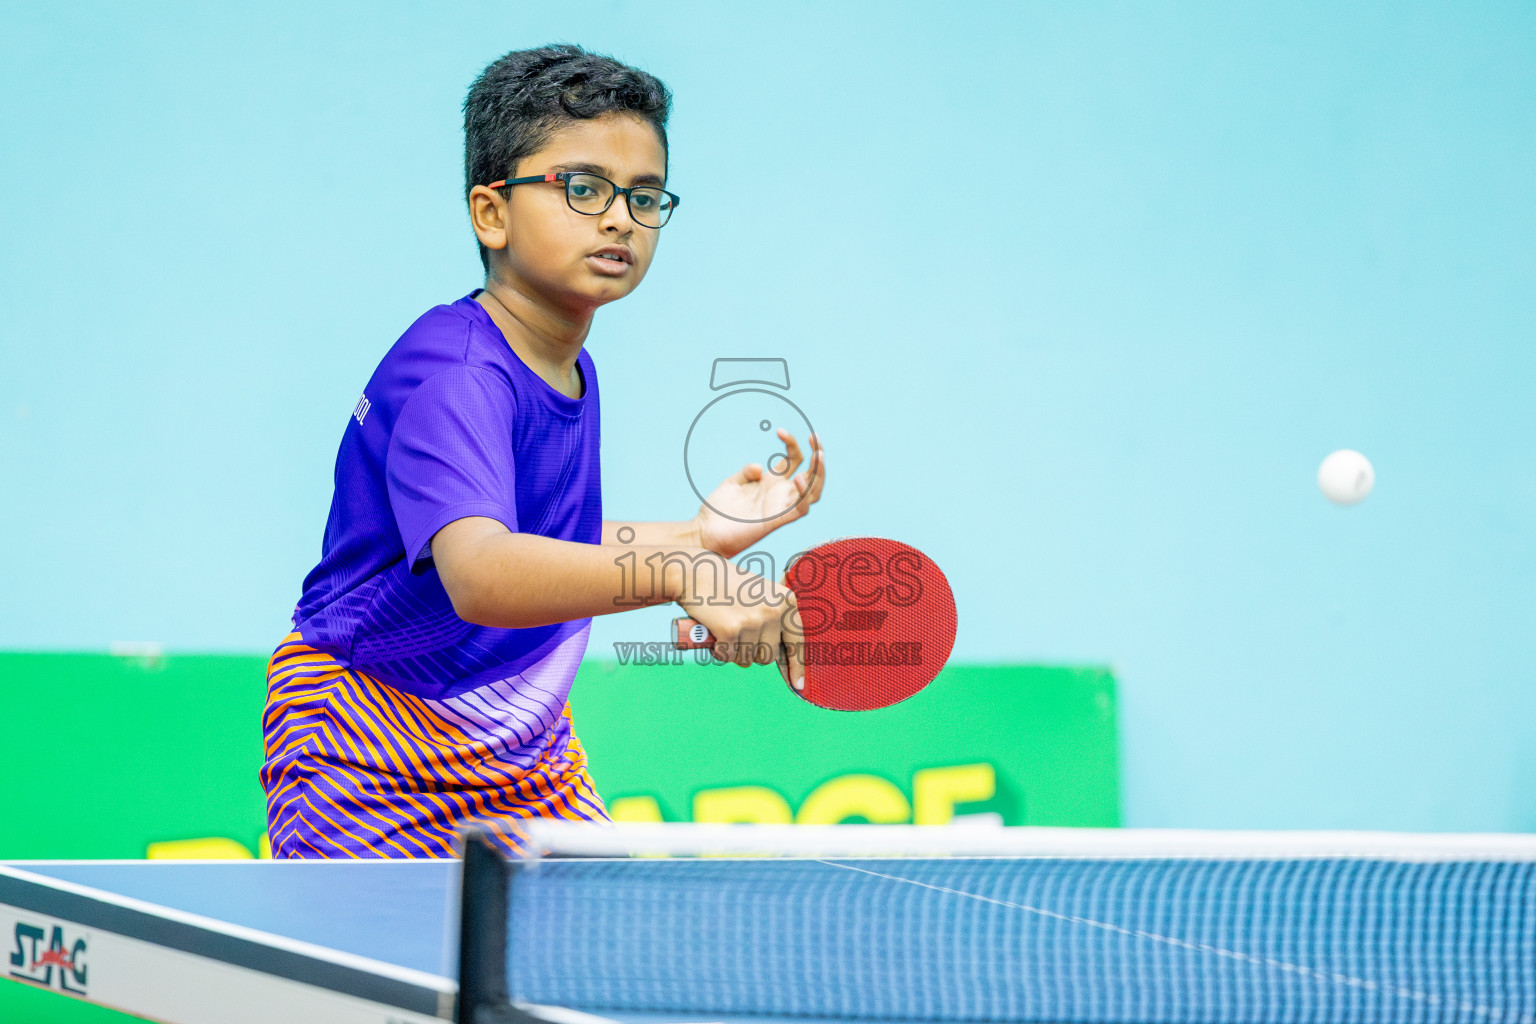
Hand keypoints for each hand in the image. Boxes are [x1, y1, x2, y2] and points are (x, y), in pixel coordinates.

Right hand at [673, 551, 805, 691]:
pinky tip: (714, 634)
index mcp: (786, 600)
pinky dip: (718, 651)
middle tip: (737, 634)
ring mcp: (754, 620)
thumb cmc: (726, 585)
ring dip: (734, 652)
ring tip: (725, 630)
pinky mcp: (732, 630)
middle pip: (769, 656)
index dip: (797, 666)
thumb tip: (782, 655)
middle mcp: (774, 610)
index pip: (796, 641)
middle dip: (752, 652)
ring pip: (748, 659)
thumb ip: (774, 616)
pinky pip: (728, 656)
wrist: (694, 572)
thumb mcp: (760, 593)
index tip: (798, 684)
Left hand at [695, 431, 825, 556]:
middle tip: (814, 436)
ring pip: (813, 492)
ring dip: (819, 473)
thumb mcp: (732, 483)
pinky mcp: (776, 521)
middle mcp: (780, 494)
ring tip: (818, 454)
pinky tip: (798, 478)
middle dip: (817, 455)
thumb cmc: (718, 509)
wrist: (706, 532)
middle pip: (811, 474)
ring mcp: (780, 507)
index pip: (794, 460)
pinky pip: (800, 510)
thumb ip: (747, 473)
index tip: (780, 431)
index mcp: (771, 482)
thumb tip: (760, 467)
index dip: (792, 443)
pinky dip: (804, 495)